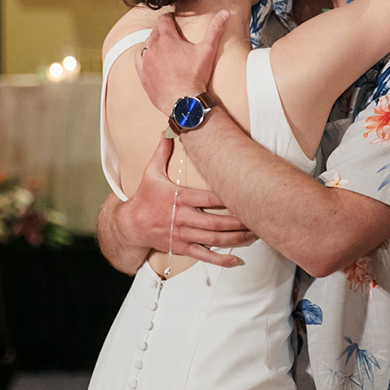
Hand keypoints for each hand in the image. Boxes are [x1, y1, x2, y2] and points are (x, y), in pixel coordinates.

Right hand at [118, 136, 255, 267]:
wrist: (129, 225)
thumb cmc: (144, 197)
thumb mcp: (150, 173)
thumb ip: (161, 153)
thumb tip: (166, 130)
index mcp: (178, 198)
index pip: (209, 199)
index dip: (228, 199)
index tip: (246, 195)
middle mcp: (182, 218)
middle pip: (215, 222)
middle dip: (239, 222)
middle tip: (259, 218)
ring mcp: (182, 235)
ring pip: (213, 239)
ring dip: (236, 238)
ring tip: (255, 234)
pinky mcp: (181, 247)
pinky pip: (203, 256)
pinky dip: (220, 259)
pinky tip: (236, 260)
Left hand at [135, 10, 229, 114]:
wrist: (183, 101)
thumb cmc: (196, 76)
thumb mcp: (208, 50)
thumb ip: (215, 29)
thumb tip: (225, 12)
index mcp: (167, 39)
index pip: (164, 19)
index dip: (169, 17)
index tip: (172, 18)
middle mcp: (153, 47)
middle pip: (155, 32)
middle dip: (163, 31)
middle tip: (171, 34)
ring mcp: (146, 61)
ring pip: (146, 44)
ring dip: (153, 43)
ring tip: (163, 47)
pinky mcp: (142, 74)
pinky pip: (138, 59)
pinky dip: (144, 55)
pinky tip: (150, 58)